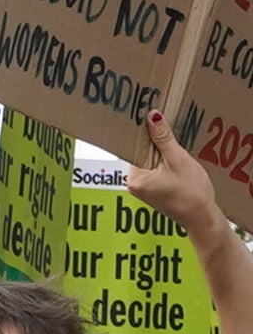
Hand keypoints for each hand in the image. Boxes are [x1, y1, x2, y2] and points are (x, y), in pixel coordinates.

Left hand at [134, 109, 222, 231]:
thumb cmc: (192, 193)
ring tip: (172, 144)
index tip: (147, 117)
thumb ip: (163, 138)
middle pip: (139, 153)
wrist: (201, 216)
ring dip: (159, 151)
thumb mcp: (178, 160)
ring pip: (147, 159)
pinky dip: (162, 161)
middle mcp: (132, 183)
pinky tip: (173, 158)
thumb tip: (151, 117)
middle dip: (152, 142)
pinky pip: (153, 167)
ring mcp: (140, 187)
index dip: (142, 132)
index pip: (133, 147)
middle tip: (163, 127)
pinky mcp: (149, 188)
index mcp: (135, 178)